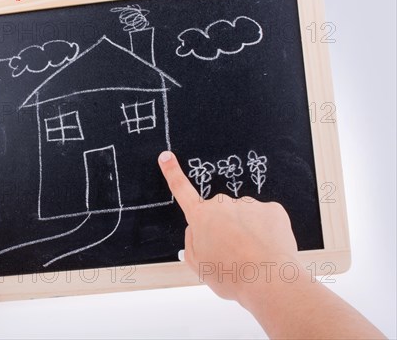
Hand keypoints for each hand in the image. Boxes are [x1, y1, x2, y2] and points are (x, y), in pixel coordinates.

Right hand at [157, 151, 299, 303]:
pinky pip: (265, 218)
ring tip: (253, 256)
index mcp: (201, 217)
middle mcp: (222, 204)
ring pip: (244, 216)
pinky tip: (267, 248)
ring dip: (247, 231)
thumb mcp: (199, 265)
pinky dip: (266, 232)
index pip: (182, 190)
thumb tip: (196, 230)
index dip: (172, 172)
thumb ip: (191, 243)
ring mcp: (248, 204)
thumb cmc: (232, 277)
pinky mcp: (272, 209)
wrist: (269, 281)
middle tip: (232, 253)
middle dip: (224, 227)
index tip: (166, 156)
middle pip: (219, 213)